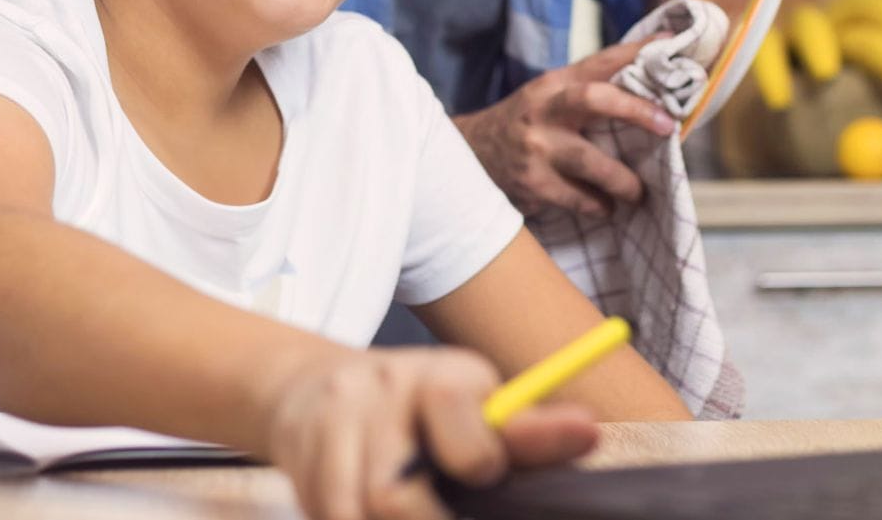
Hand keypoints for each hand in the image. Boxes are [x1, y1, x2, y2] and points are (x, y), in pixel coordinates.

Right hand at [264, 347, 597, 519]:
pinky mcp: (294, 450)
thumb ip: (529, 433)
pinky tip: (363, 515)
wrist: (315, 387)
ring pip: (353, 512)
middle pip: (393, 494)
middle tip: (445, 514)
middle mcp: (381, 387)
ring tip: (406, 514)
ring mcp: (333, 419)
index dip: (477, 461)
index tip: (483, 475)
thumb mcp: (479, 408)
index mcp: (443, 375)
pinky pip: (323, 514)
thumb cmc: (425, 410)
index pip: (458, 418)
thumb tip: (586, 433)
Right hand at [453, 45, 677, 219]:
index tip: (670, 42)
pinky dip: (598, 205)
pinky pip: (578, 198)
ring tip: (637, 192)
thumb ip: (586, 95)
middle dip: (635, 110)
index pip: (599, 62)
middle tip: (667, 127)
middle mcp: (544, 109)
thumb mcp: (547, 98)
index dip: (636, 52)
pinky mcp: (532, 182)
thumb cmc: (523, 124)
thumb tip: (650, 96)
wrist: (469, 154)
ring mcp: (536, 147)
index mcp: (553, 85)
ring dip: (624, 181)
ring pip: (591, 162)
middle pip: (594, 99)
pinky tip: (605, 207)